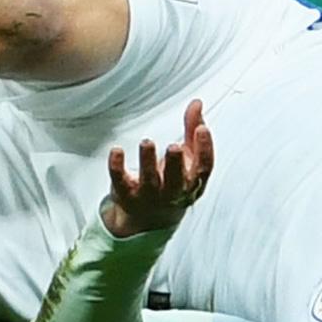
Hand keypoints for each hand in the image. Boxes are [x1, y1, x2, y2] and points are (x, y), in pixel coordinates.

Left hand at [102, 99, 213, 236]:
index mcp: (192, 182)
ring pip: (149, 180)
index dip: (205, 149)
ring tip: (147, 142)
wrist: (150, 219)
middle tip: (175, 146)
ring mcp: (149, 195)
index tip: (202, 129)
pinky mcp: (126, 194)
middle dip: (176, 163)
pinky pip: (120, 181)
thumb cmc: (173, 182)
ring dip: (148, 161)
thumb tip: (197, 103)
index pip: (204, 167)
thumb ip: (192, 130)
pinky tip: (116, 151)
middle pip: (177, 179)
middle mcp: (173, 191)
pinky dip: (117, 167)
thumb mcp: (187, 158)